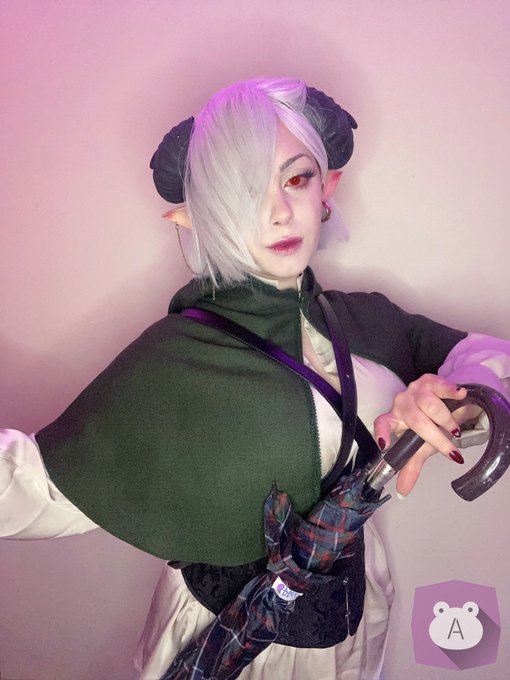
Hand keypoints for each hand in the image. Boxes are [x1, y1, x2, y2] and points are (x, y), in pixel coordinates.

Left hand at [374, 375, 480, 496]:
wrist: (447, 403)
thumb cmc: (430, 425)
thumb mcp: (420, 446)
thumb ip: (411, 466)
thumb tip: (402, 492)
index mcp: (394, 419)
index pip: (382, 424)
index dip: (381, 433)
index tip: (385, 445)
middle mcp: (402, 403)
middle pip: (416, 420)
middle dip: (435, 437)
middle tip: (450, 449)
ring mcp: (416, 390)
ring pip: (430, 405)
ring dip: (446, 420)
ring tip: (455, 429)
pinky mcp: (432, 380)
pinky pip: (442, 386)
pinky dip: (451, 391)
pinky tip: (459, 393)